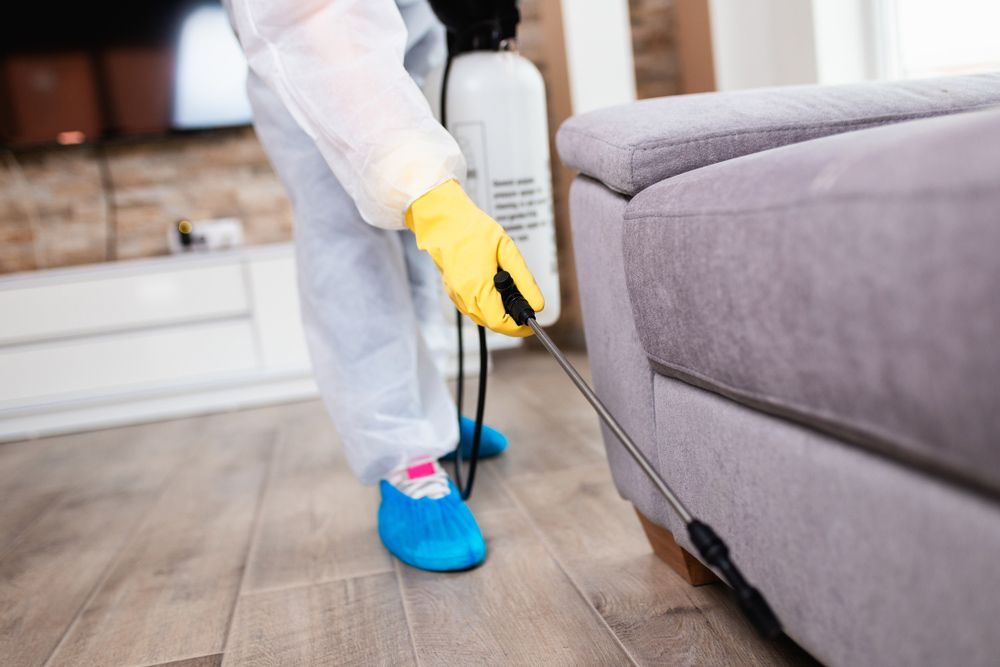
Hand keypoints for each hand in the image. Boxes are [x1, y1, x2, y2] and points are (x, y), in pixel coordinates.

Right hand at [406, 180, 543, 335]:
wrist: (444, 222)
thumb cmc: (474, 231)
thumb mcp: (507, 252)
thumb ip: (524, 281)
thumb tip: (537, 305)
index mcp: (477, 288)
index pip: (500, 323)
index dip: (518, 327)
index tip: (531, 321)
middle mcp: (464, 297)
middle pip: (492, 323)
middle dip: (510, 318)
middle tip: (523, 300)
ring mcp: (455, 296)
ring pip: (482, 317)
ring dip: (498, 311)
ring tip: (507, 288)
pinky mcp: (452, 293)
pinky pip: (473, 308)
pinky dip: (487, 304)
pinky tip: (492, 286)